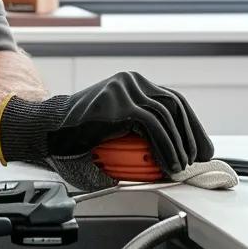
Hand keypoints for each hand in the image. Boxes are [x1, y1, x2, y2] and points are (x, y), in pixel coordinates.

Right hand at [0, 70, 213, 179]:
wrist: (47, 131)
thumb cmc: (77, 136)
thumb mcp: (116, 132)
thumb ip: (140, 136)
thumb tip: (172, 157)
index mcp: (131, 84)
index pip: (172, 101)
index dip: (192, 126)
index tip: (200, 149)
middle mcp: (131, 81)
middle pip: (175, 105)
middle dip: (192, 135)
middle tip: (197, 160)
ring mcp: (125, 89)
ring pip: (167, 116)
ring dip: (180, 146)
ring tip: (180, 167)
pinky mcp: (119, 103)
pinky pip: (153, 125)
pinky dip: (166, 147)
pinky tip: (168, 164)